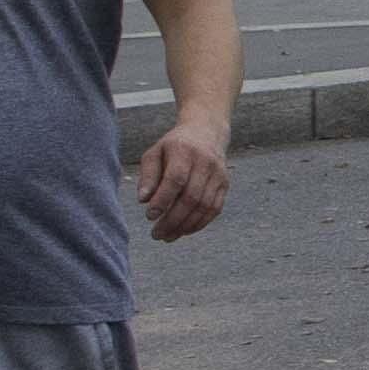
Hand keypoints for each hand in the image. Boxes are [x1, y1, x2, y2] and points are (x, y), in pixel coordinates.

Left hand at [136, 122, 232, 245]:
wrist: (207, 133)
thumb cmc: (174, 147)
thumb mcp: (155, 153)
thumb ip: (148, 175)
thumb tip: (143, 200)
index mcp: (185, 151)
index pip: (175, 179)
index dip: (163, 200)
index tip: (149, 216)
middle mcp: (205, 162)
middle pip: (191, 197)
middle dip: (173, 220)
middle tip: (156, 234)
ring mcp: (218, 175)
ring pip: (204, 206)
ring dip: (185, 226)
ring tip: (167, 237)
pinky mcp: (225, 185)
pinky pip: (214, 209)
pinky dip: (199, 223)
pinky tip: (184, 231)